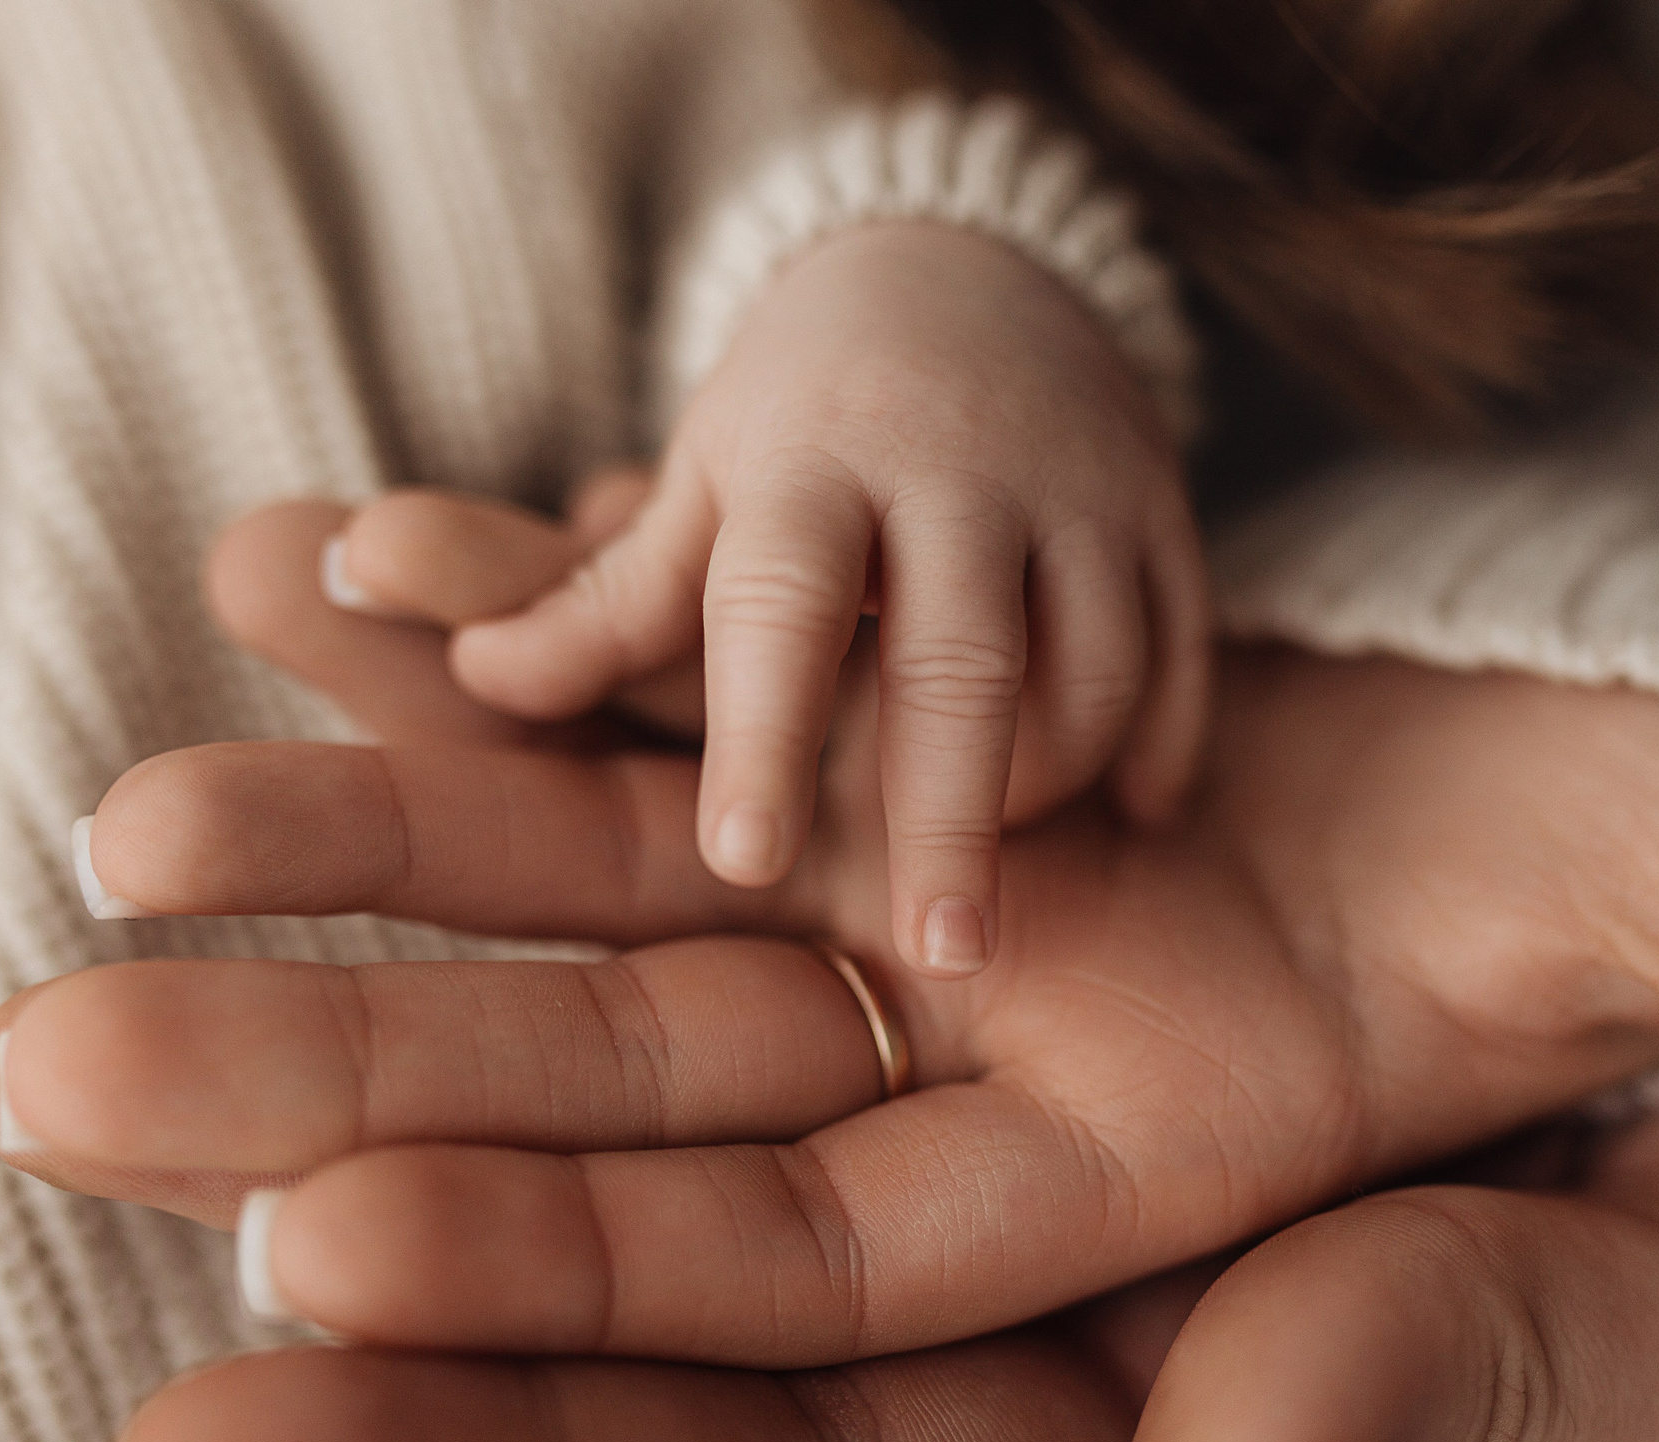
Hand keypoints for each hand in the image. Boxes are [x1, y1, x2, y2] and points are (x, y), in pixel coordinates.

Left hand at [6, 497, 1658, 1441]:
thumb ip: (1475, 1394)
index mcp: (1161, 1388)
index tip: (243, 1417)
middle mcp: (1015, 1198)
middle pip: (641, 1199)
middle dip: (355, 1153)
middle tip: (51, 1085)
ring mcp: (991, 987)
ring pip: (646, 940)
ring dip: (397, 874)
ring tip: (139, 826)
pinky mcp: (1001, 805)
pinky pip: (736, 729)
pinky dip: (550, 659)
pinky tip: (345, 576)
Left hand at [323, 222, 1210, 978]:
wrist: (969, 266)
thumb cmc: (805, 412)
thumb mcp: (701, 484)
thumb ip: (603, 602)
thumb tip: (472, 682)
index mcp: (810, 454)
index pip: (782, 599)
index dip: (764, 730)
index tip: (742, 862)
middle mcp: (956, 464)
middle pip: (962, 658)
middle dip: (949, 813)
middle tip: (937, 959)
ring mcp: (1081, 485)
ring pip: (1094, 664)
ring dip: (1055, 780)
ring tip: (998, 882)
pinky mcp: (1167, 512)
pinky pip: (1185, 651)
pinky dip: (1163, 745)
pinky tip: (1137, 820)